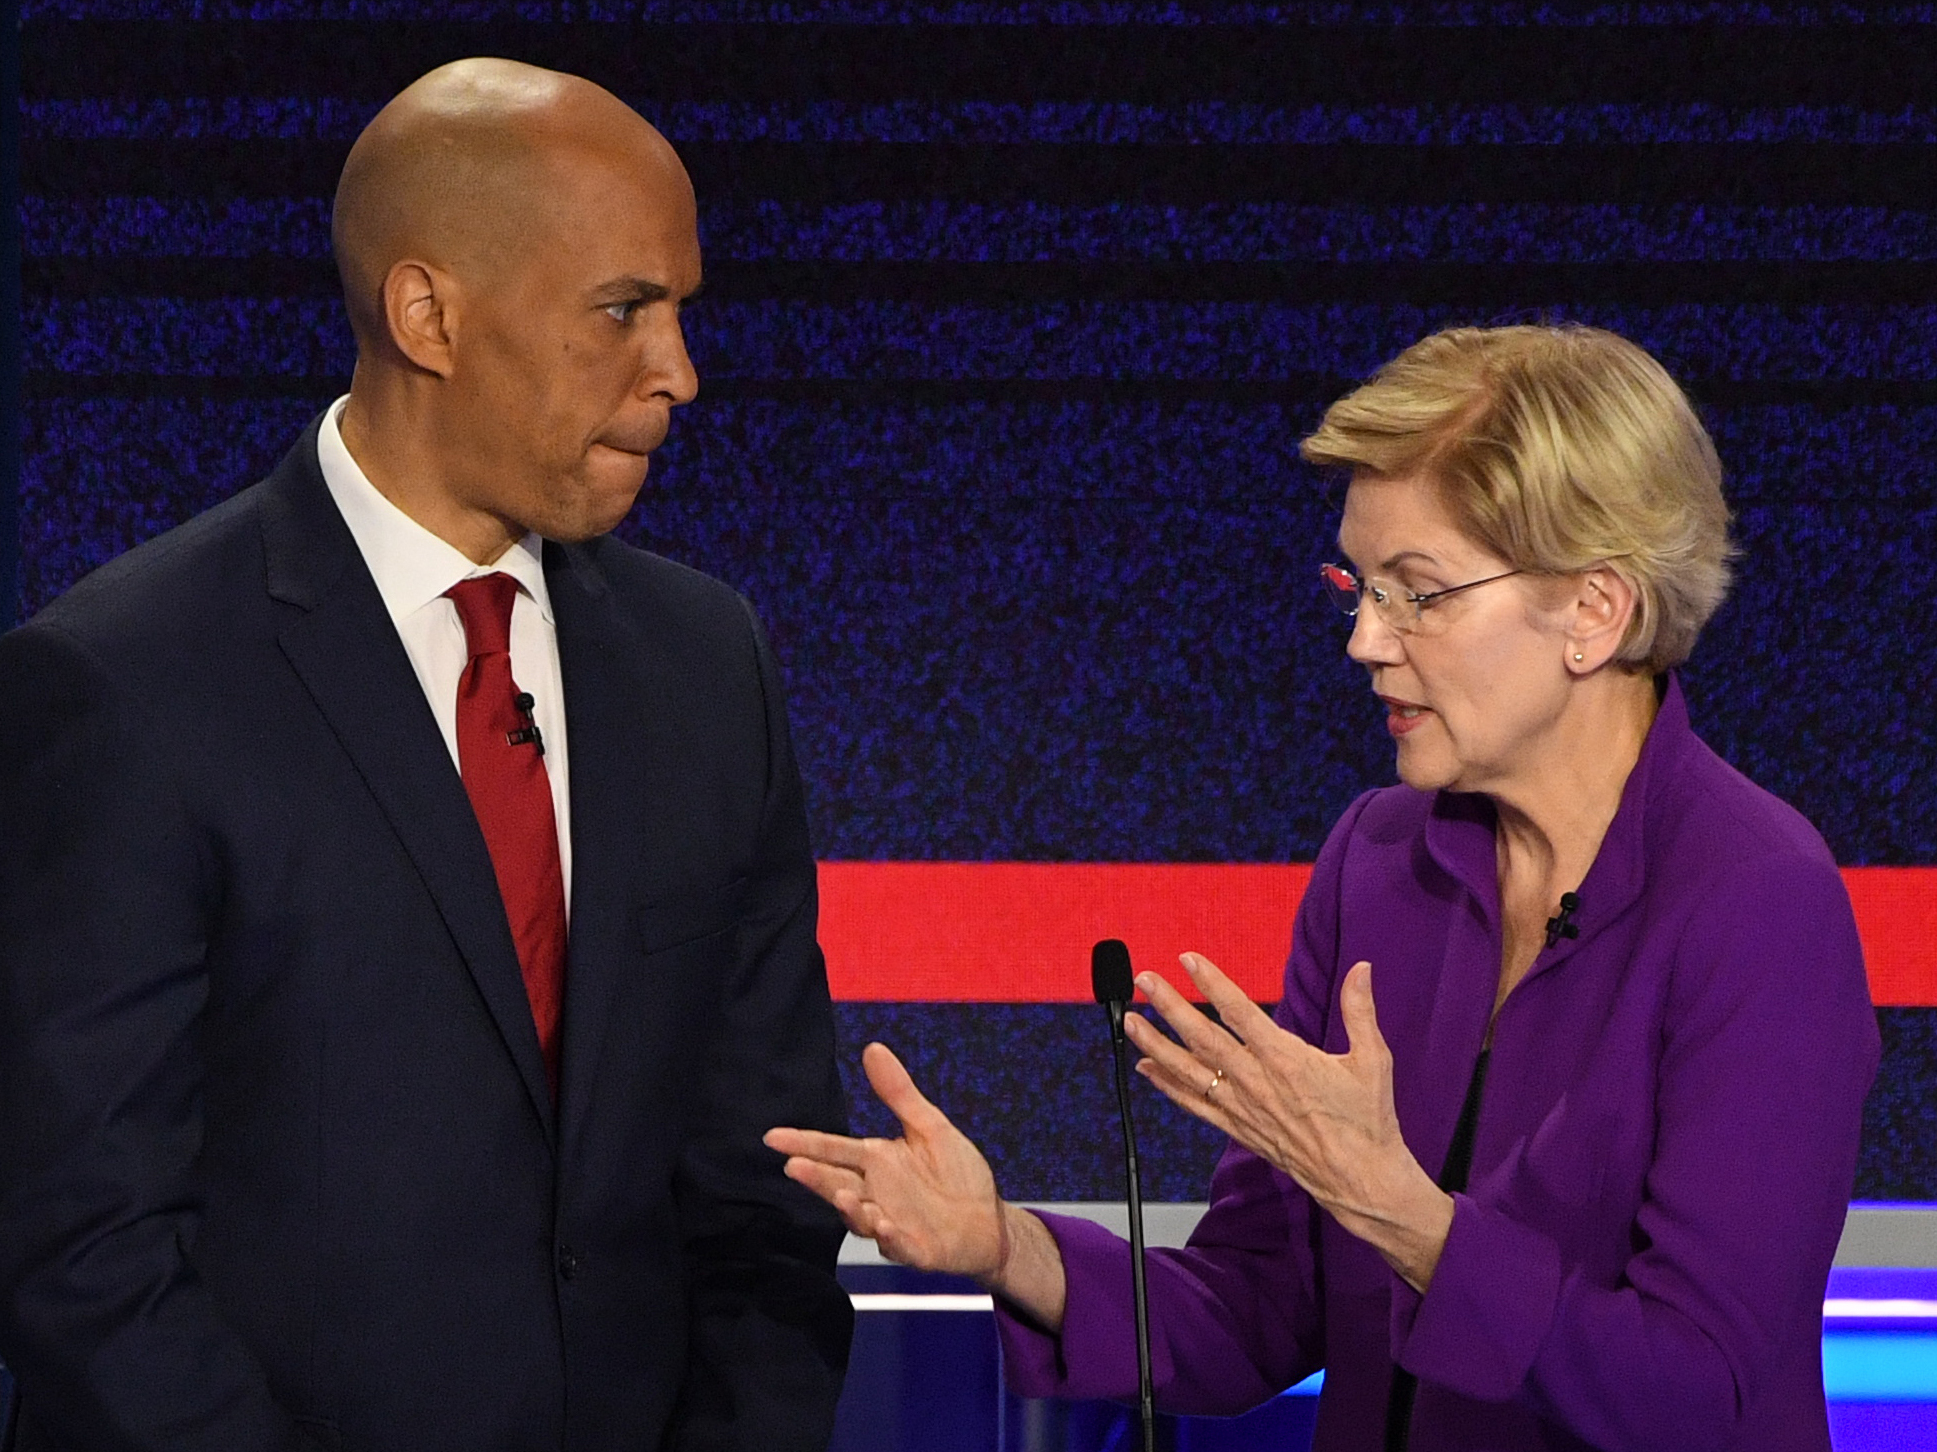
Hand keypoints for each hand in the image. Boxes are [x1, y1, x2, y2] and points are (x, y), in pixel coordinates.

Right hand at [765, 1042, 1007, 1277]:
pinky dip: (889, 1237)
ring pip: (861, 1218)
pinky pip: (897, 1244)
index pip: (833, 1150)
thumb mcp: (929, 1126)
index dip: (804, 1143)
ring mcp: (891, 1223)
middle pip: (838, 1183)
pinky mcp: (914, 1248)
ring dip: (851, 1208)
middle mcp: (875, 1193)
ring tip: (843, 1194)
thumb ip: (898, 1093)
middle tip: (794, 1166)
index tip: (773, 1137)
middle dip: (816, 1177)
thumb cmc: (956, 1174)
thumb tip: (873, 1048)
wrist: (988, 1220)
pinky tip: (884, 1223)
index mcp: (876, 1162)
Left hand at [1125, 953, 1453, 1290]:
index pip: (1239, 1011)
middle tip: (1144, 980)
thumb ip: (1360, 1010)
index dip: (1211, 983)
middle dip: (1170, 1006)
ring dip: (1156, 1044)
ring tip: (1130, 1021)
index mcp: (1286, 1058)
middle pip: (1203, 1037)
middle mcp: (1257, 1081)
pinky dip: (1168, 1087)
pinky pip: (1196, 1105)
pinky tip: (1146, 1070)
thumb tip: (1362, 967)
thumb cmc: (1368, 1118)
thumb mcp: (1372, 1059)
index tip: (1187, 959)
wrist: (1359, 1178)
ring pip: (1190, 1071)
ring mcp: (1243, 1107)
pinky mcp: (1239, 1129)